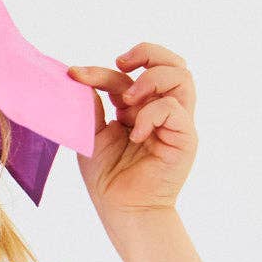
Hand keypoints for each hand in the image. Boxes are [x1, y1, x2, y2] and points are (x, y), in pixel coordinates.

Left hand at [66, 41, 197, 217]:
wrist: (122, 208)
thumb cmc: (108, 176)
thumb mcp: (92, 133)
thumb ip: (92, 105)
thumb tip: (80, 75)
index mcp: (139, 108)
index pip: (128, 76)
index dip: (101, 70)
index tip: (75, 74)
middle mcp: (161, 110)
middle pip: (172, 63)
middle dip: (148, 52)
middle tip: (121, 65)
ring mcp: (176, 122)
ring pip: (182, 76)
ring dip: (150, 79)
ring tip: (125, 102)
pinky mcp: (185, 137)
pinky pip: (174, 108)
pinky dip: (150, 114)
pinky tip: (134, 134)